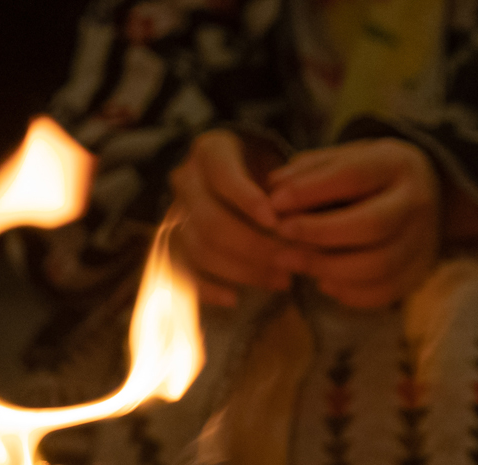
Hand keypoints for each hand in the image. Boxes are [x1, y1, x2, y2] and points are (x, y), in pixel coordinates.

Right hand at [167, 129, 289, 306]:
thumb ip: (289, 188)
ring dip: (241, 270)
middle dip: (253, 245)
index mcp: (210, 151)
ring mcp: (174, 214)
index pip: (223, 176)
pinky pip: (180, 272)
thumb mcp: (280, 164)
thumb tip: (305, 222)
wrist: (240, 175)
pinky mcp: (172, 244)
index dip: (247, 200)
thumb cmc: (269, 170)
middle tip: (291, 261)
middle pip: (210, 220)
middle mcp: (185, 180)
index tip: (276, 222)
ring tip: (282, 280)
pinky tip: (234, 299)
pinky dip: (205, 288)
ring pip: (199, 249)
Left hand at [266, 138, 439, 308]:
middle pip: (372, 225)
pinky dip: (348, 293)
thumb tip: (273, 189)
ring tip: (289, 260)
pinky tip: (321, 282)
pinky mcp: (419, 272)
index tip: (274, 203)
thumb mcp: (341, 159)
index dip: (310, 190)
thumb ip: (308, 172)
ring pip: (378, 265)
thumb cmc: (366, 178)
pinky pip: (384, 293)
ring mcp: (423, 240)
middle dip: (319, 233)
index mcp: (396, 164)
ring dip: (326, 267)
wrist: (419, 194)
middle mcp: (416, 201)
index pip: (354, 175)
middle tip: (280, 235)